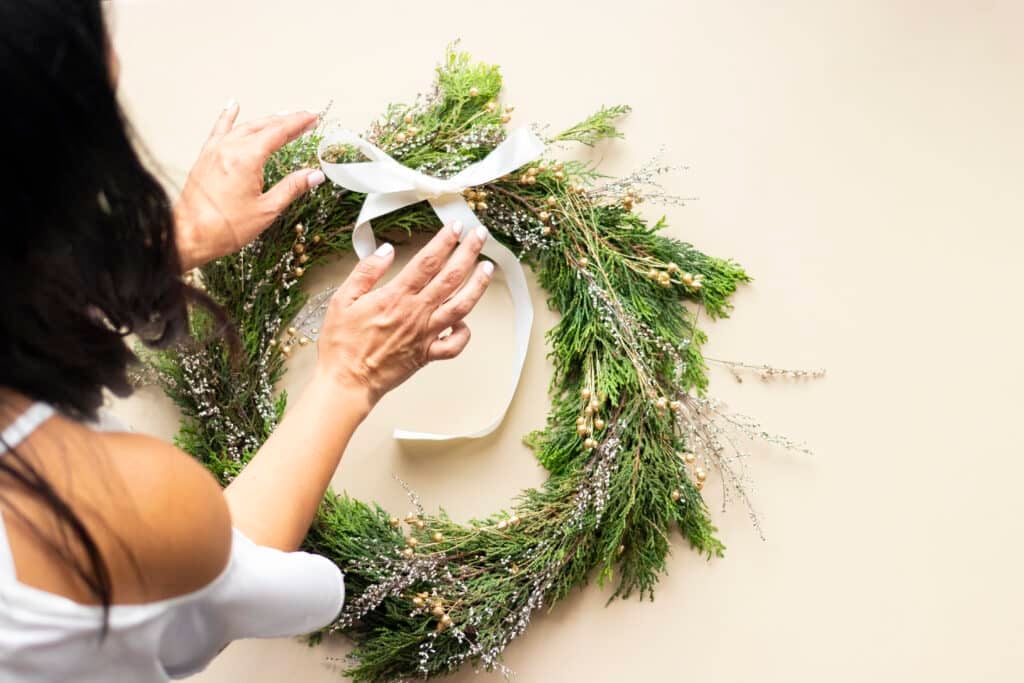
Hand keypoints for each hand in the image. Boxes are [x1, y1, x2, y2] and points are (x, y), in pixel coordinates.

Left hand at [174, 102, 324, 270]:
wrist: (189, 235)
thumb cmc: (222, 227)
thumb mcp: (266, 210)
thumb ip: (292, 188)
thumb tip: (314, 175)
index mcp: (247, 159)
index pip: (279, 132)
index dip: (298, 123)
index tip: (312, 117)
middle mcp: (229, 149)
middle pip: (263, 126)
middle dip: (286, 120)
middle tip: (304, 117)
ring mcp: (215, 150)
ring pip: (244, 126)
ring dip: (265, 120)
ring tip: (281, 115)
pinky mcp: (205, 157)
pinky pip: (220, 130)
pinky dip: (228, 118)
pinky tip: (232, 107)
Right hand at [315, 222, 494, 411]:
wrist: (347, 381)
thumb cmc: (341, 344)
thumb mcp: (342, 299)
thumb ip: (366, 272)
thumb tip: (386, 250)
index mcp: (395, 296)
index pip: (427, 261)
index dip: (445, 241)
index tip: (455, 227)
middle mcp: (416, 313)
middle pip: (451, 277)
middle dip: (468, 253)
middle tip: (479, 235)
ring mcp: (425, 334)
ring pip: (461, 306)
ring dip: (478, 285)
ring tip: (488, 268)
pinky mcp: (427, 354)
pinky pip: (455, 344)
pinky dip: (465, 332)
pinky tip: (466, 321)